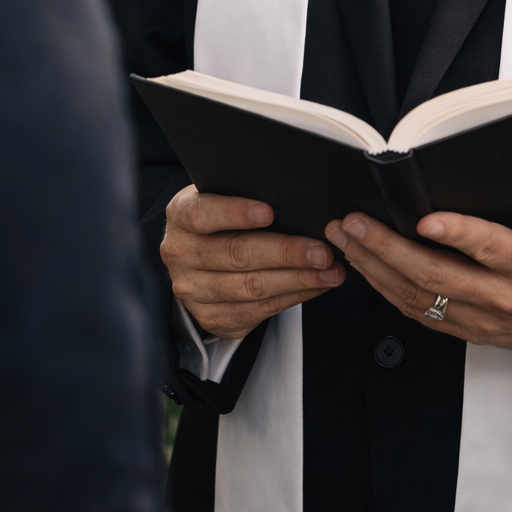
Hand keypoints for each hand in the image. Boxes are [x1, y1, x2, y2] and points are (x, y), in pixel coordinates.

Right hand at [161, 186, 344, 338]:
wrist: (199, 255)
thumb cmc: (222, 218)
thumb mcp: (222, 197)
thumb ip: (246, 195)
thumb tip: (296, 197)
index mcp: (181, 216)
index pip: (203, 213)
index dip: (235, 213)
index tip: (269, 212)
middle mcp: (181, 254)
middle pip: (237, 254)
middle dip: (286, 253)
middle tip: (322, 251)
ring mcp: (193, 290)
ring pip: (251, 287)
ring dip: (298, 280)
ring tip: (330, 272)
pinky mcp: (211, 316)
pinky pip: (258, 310)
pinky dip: (293, 298)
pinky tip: (315, 286)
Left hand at [326, 192, 511, 356]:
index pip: (488, 249)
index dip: (455, 233)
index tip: (423, 216)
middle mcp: (503, 297)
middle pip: (435, 276)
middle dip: (386, 247)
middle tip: (353, 222)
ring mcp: (484, 319)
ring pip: (420, 298)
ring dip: (377, 269)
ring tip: (347, 240)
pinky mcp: (475, 331)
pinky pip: (424, 316)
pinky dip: (390, 293)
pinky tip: (368, 270)